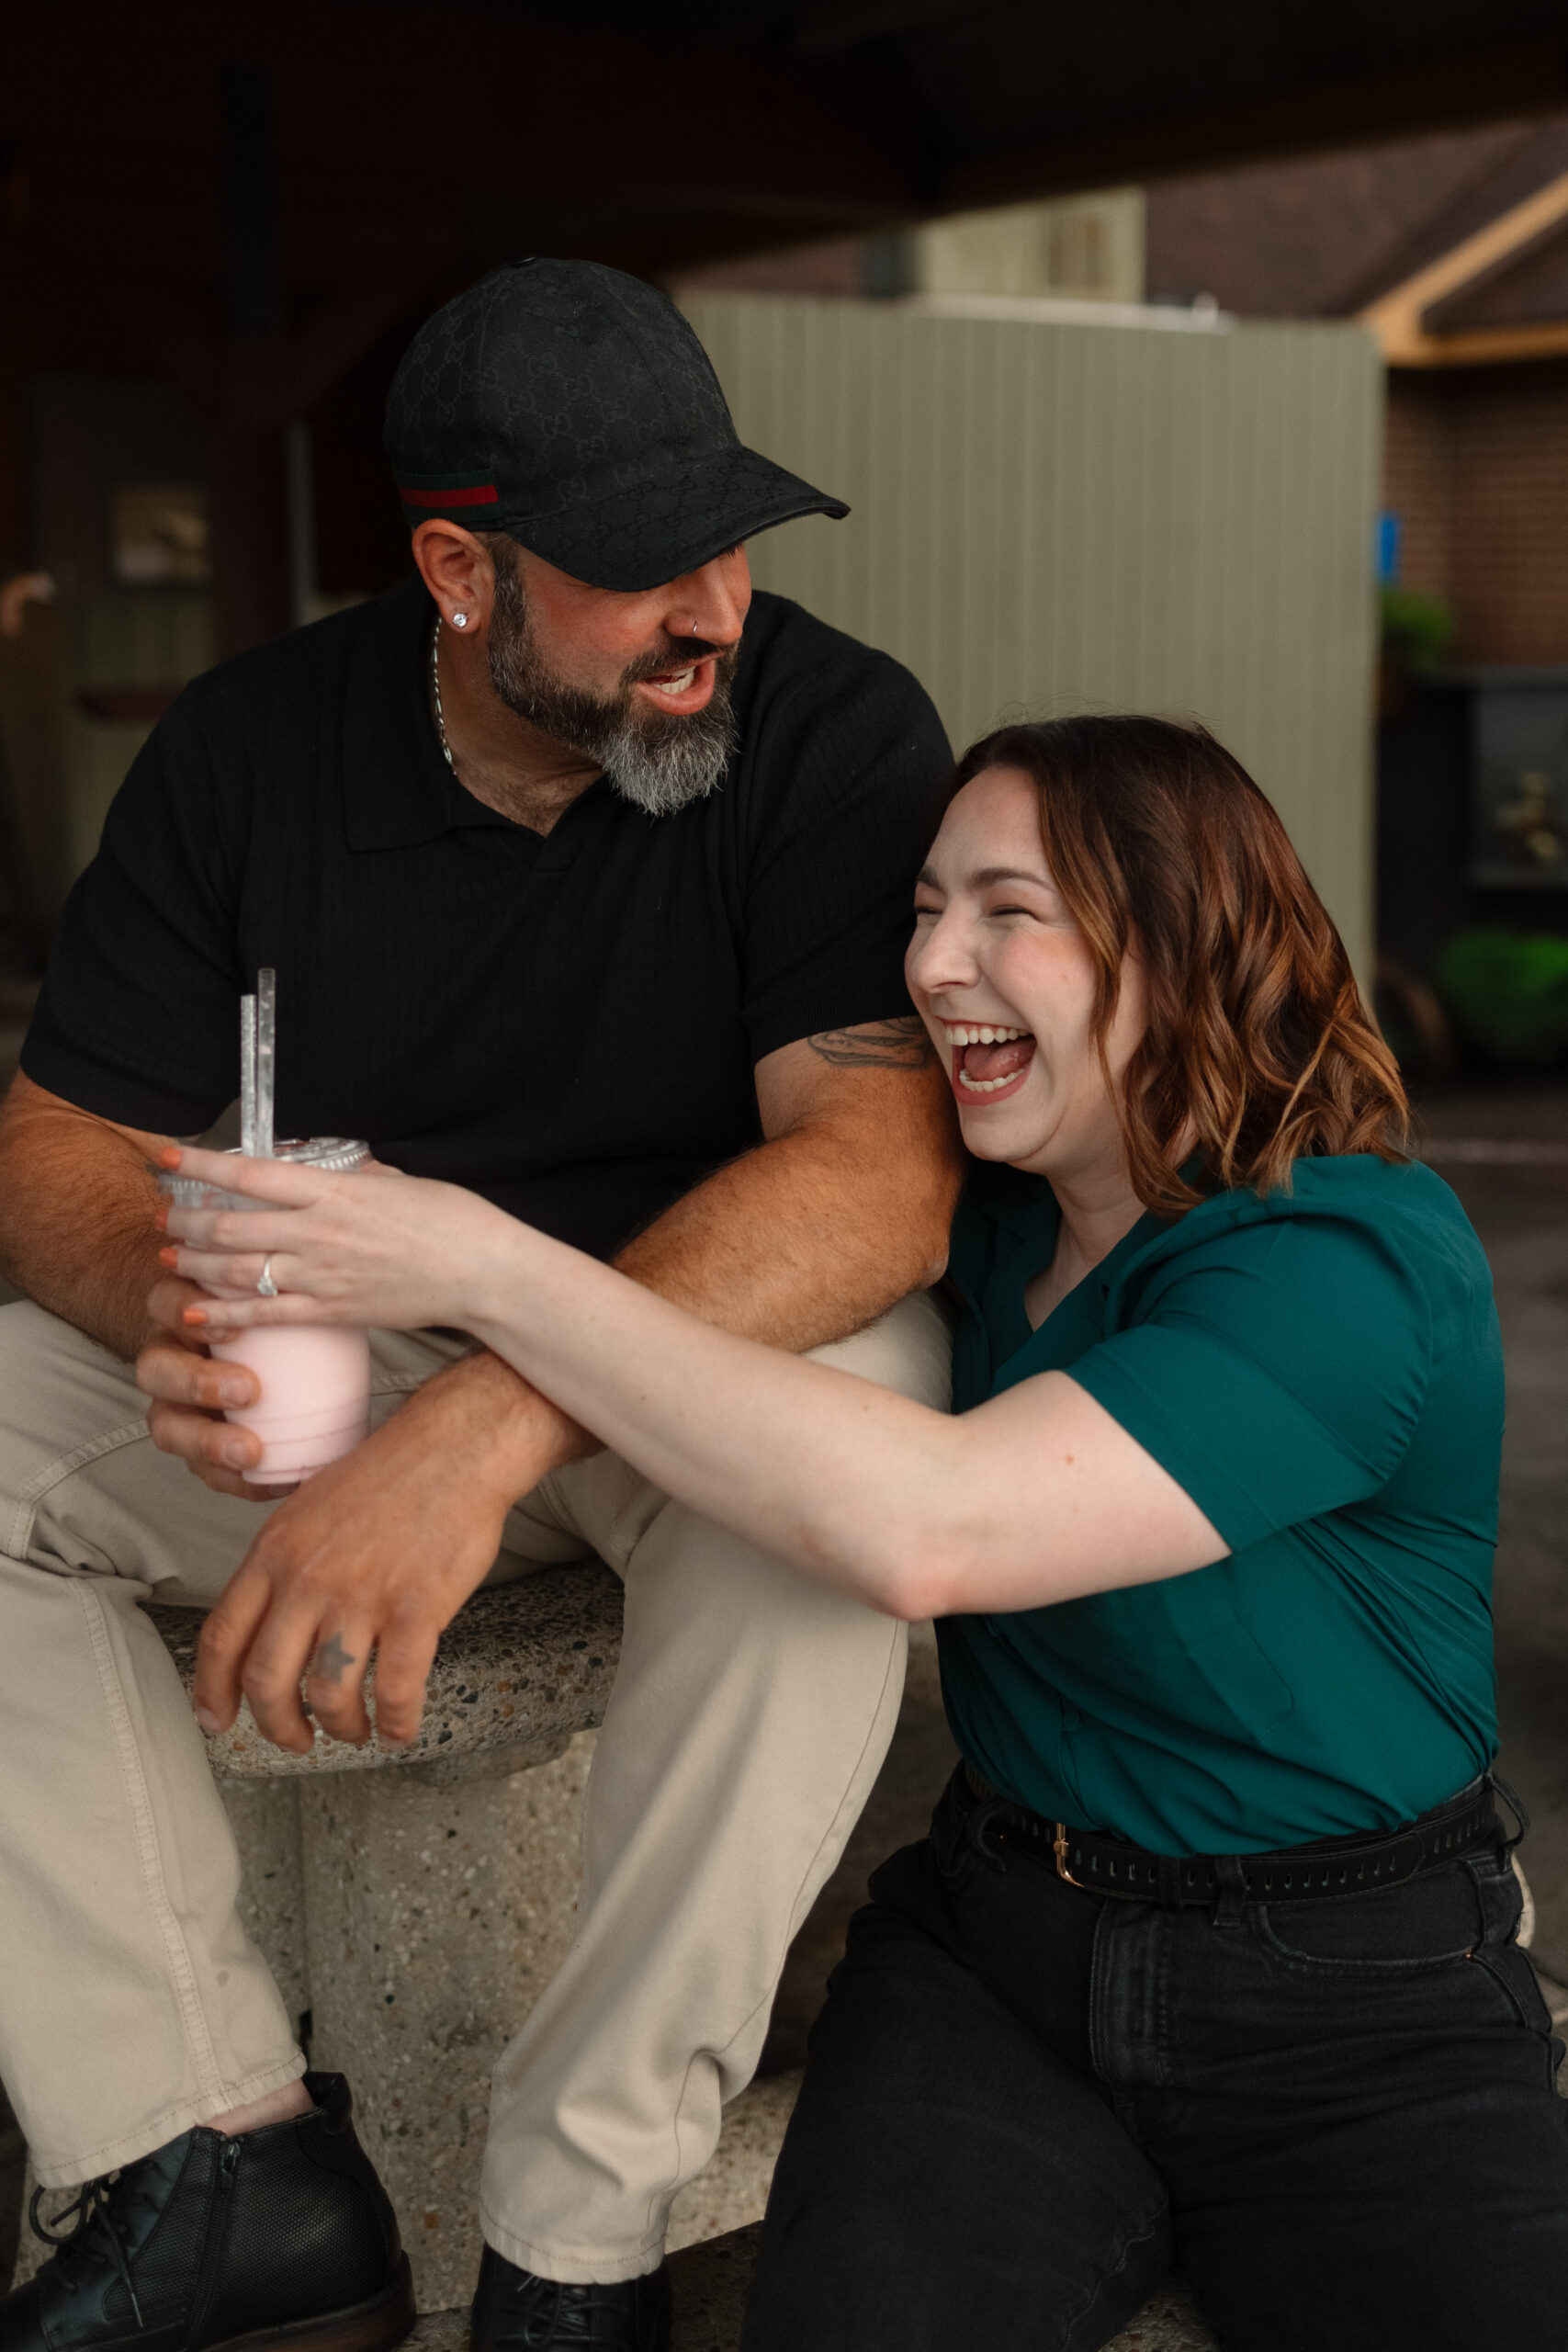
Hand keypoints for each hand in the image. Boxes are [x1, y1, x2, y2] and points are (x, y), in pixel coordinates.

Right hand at [136, 1273, 270, 1499]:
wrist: (275, 1353)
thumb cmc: (277, 1316)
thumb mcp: (280, 1294)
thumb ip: (290, 1287)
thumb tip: (345, 1284)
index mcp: (186, 1310)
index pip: (167, 1301)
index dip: (186, 1310)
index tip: (231, 1330)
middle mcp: (169, 1356)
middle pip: (155, 1369)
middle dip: (197, 1383)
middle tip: (248, 1392)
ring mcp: (174, 1405)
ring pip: (166, 1427)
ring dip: (206, 1442)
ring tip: (252, 1452)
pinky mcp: (193, 1446)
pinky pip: (200, 1470)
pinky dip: (234, 1479)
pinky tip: (271, 1483)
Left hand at [158, 1145, 502, 1336]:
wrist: (485, 1275)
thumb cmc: (453, 1222)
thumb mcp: (397, 1180)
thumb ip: (351, 1174)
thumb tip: (318, 1165)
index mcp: (335, 1191)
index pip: (250, 1173)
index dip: (203, 1165)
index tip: (172, 1158)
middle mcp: (319, 1232)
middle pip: (229, 1224)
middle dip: (185, 1218)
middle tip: (165, 1213)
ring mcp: (322, 1276)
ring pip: (237, 1269)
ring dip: (193, 1261)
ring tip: (169, 1254)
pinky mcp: (332, 1313)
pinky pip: (265, 1315)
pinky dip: (224, 1315)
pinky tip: (197, 1312)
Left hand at [193, 1348, 593, 1751]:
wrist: (454, 1447)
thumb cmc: (389, 1475)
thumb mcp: (309, 1507)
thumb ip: (281, 1563)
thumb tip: (264, 1618)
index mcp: (275, 1552)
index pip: (222, 1637)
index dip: (213, 1691)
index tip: (217, 1721)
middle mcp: (308, 1579)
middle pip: (267, 1680)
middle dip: (278, 1727)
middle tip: (296, 1740)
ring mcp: (361, 1596)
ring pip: (328, 1694)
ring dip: (340, 1727)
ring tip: (354, 1730)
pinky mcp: (415, 1610)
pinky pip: (395, 1690)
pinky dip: (396, 1724)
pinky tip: (400, 1729)